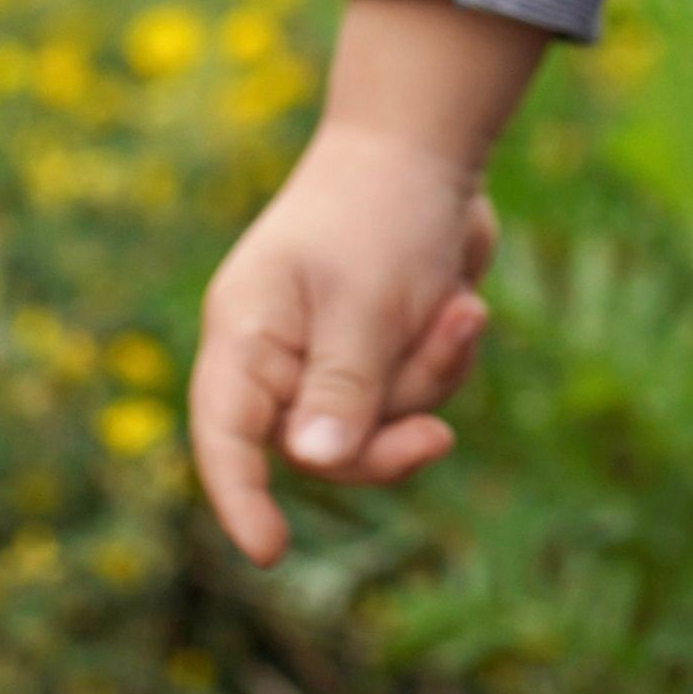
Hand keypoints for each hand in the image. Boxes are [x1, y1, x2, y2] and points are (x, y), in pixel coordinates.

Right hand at [190, 0, 542, 562]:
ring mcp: (332, 352)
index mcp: (248, 333)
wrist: (431, 142)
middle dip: (386, 440)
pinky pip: (415, 393)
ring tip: (461, 310)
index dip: (240, 497)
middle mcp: (280, 352)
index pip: (227, 434)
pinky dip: (445, 357)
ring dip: (429, 378)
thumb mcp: (365, 302)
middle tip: (438, 440)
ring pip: (379, 423)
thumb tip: (315, 463)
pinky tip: (465, 303)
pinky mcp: (380, 347)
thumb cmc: (381, 210)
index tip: (271, 551)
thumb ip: (342, 386)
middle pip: (320, 450)